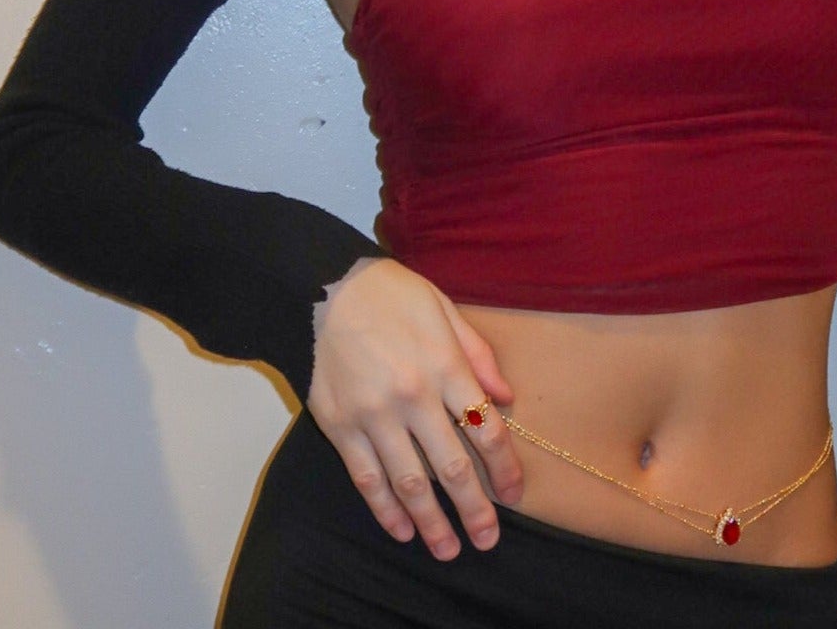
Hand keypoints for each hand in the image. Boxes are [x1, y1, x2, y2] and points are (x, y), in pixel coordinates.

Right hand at [307, 257, 525, 559]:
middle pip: (451, 467)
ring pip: (408, 482)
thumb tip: (505, 397)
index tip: (513, 495)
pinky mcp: (339, 425)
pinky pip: (366, 477)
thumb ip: (476, 354)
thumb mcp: (443, 308)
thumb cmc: (390, 293)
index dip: (503, 468)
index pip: (485, 430)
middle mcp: (412, 397)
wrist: (322, 287)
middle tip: (488, 540)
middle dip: (474, 510)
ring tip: (448, 550)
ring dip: (431, 522)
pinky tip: (401, 530)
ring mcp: (373, 415)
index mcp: (444, 366)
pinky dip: (385, 509)